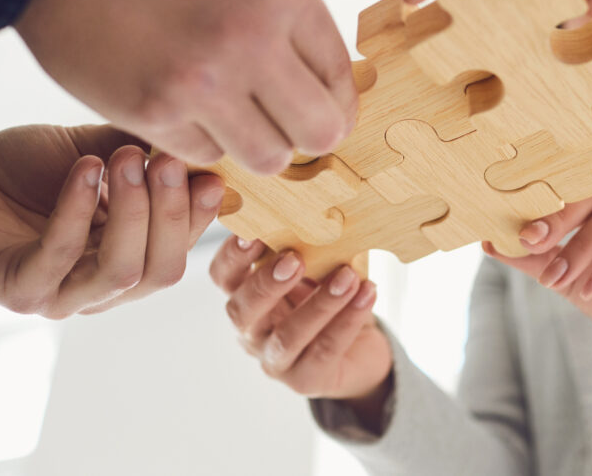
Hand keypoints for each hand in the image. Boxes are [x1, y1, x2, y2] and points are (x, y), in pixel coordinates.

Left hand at [0, 124, 222, 317]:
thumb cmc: (30, 171)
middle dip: (173, 215)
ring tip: (127, 160)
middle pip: (162, 270)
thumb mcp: (100, 151)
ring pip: (122, 271)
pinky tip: (85, 170)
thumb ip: (146, 151)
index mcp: (133, 257)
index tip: (212, 171)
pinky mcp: (21, 291)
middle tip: (168, 161)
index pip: (183, 247)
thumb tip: (200, 140)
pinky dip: (76, 210)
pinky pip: (59, 257)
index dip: (201, 215)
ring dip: (133, 213)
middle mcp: (104, 287)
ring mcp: (64, 295)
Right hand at [15, 0, 357, 174]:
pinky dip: (198, 139)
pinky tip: (179, 103)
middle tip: (286, 124)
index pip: (341, 81)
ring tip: (231, 114)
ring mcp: (201, 81)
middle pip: (319, 134)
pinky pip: (204, 155)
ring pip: (267, 160)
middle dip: (308, 135)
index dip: (335, 103)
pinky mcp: (151, 111)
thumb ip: (291, 16)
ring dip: (254, 144)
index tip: (318, 108)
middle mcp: (251, 39)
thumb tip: (325, 81)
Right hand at [209, 237, 390, 424]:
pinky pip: (326, 350)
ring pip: (288, 336)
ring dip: (320, 303)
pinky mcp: (306, 380)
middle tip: (295, 259)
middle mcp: (252, 331)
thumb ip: (307, 246)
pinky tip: (367, 293)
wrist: (359, 350)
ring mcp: (275, 361)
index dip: (233, 256)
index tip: (254, 232)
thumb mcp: (314, 269)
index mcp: (245, 296)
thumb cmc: (327, 297)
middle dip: (267, 283)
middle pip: (242, 311)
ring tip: (347, 277)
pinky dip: (348, 320)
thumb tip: (319, 211)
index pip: (223, 276)